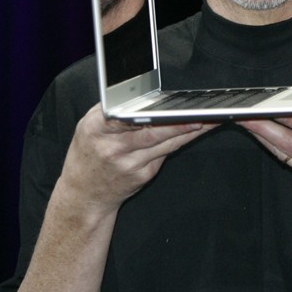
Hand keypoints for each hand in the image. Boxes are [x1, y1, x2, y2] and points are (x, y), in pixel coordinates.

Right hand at [60, 104, 215, 214]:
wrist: (83, 195)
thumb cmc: (88, 153)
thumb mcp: (89, 127)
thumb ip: (112, 111)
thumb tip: (142, 96)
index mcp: (96, 129)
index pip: (125, 118)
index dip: (148, 114)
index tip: (167, 108)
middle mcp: (113, 149)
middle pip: (152, 134)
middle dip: (179, 124)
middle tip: (201, 114)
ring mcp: (129, 165)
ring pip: (165, 145)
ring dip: (188, 132)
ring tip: (208, 120)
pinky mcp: (142, 176)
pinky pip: (165, 154)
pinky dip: (180, 142)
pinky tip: (194, 133)